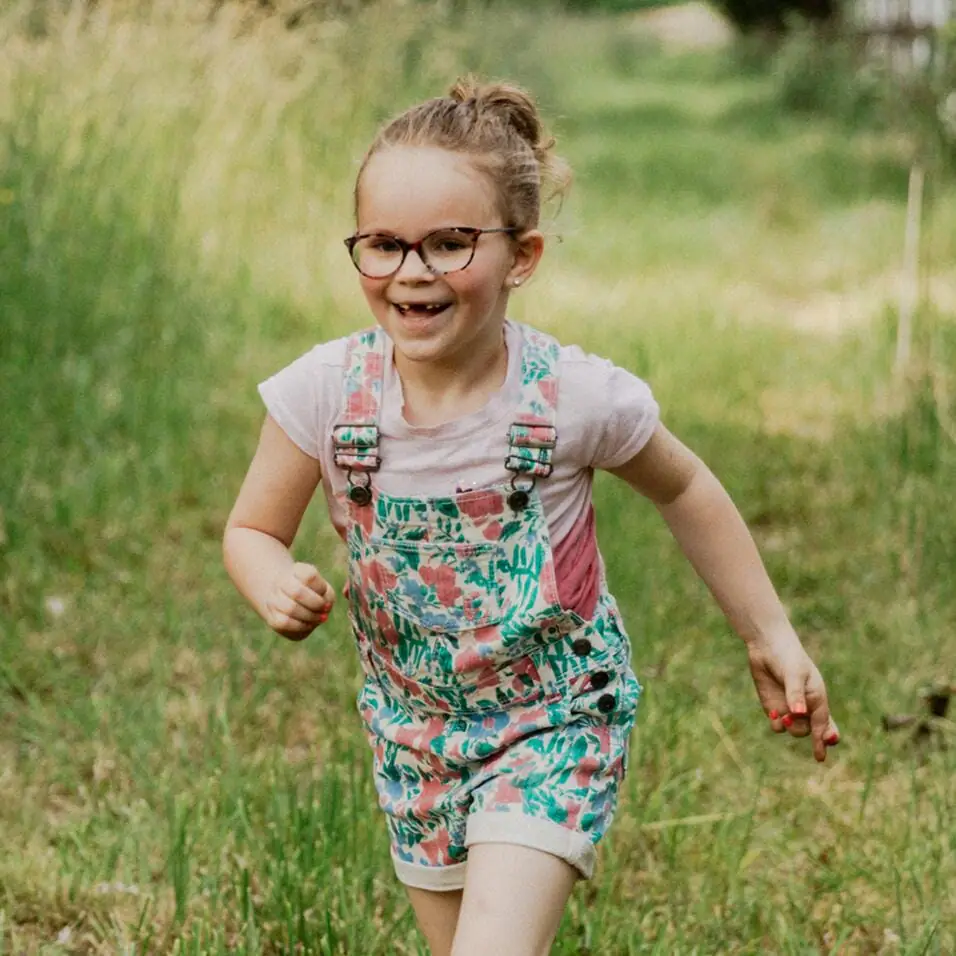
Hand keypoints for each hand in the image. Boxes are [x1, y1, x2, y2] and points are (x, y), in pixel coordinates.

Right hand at [264, 562, 334, 640]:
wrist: (290, 600)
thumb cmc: (314, 593)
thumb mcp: (324, 589)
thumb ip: (327, 596)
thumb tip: (324, 609)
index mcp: (296, 570)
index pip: (309, 576)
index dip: (321, 587)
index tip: (324, 592)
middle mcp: (281, 582)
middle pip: (297, 592)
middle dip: (316, 604)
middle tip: (325, 609)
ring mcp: (273, 599)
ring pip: (290, 608)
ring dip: (310, 616)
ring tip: (321, 618)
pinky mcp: (272, 617)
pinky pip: (285, 623)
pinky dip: (301, 625)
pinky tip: (310, 624)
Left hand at [746, 630, 839, 761]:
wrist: (767, 647)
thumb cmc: (787, 657)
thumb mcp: (794, 673)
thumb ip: (795, 694)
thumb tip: (798, 713)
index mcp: (817, 698)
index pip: (824, 723)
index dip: (825, 738)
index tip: (823, 753)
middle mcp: (805, 707)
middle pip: (812, 731)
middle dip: (813, 738)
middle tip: (815, 746)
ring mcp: (789, 709)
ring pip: (794, 730)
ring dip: (790, 727)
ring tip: (784, 716)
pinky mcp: (774, 708)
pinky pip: (778, 725)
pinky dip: (776, 723)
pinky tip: (774, 713)